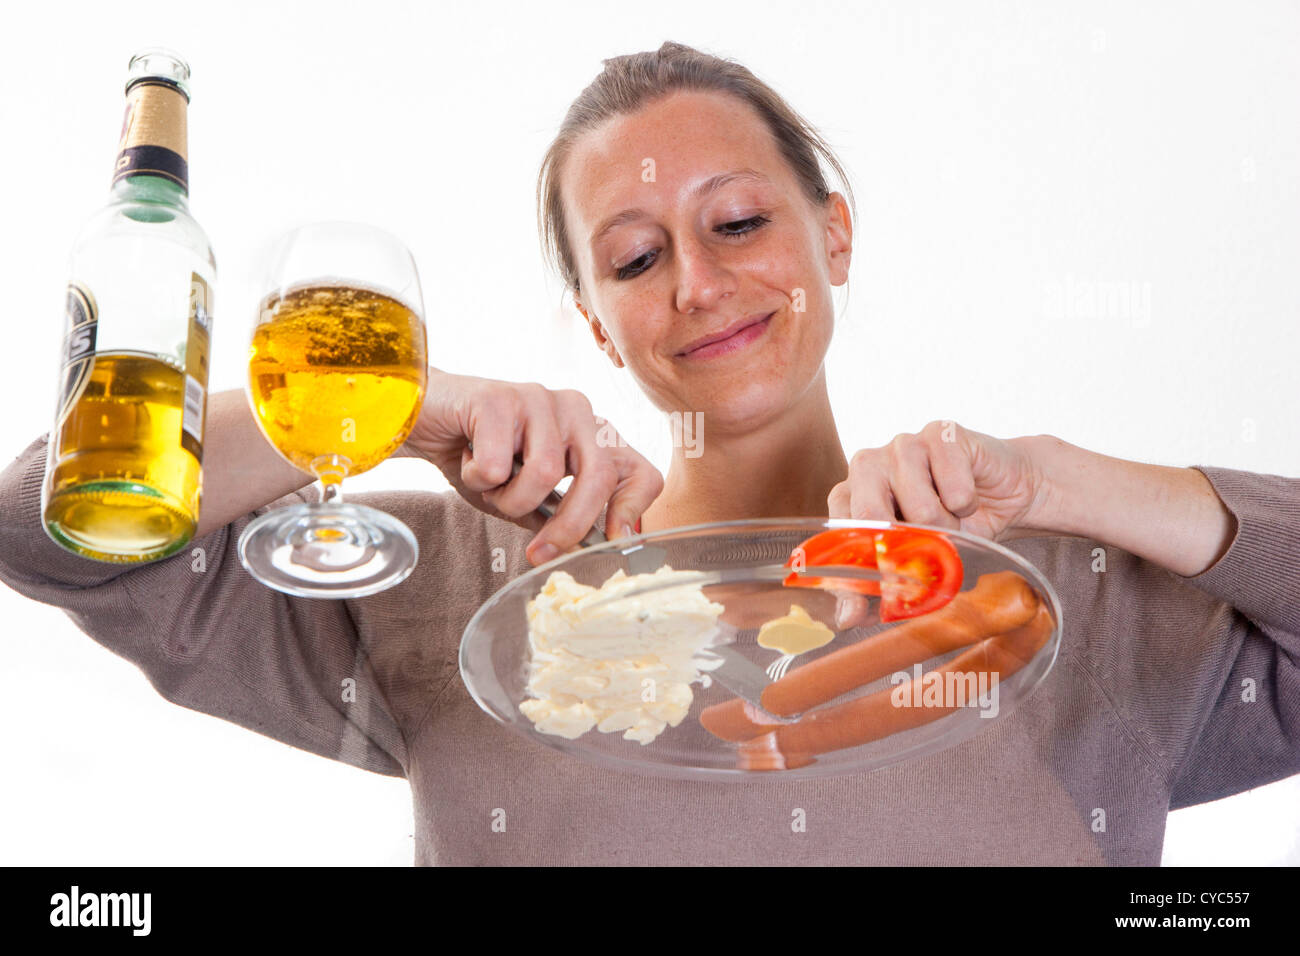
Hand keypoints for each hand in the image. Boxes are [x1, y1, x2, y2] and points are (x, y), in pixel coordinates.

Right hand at [397, 368, 663, 565]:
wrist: (419, 420)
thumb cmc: (477, 456)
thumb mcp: (524, 497)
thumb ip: (557, 516)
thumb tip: (587, 549)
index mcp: (592, 433)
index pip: (640, 471)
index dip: (632, 511)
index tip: (609, 543)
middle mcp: (576, 409)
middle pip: (600, 476)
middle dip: (569, 524)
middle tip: (538, 553)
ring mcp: (541, 398)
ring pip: (546, 474)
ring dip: (508, 498)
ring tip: (488, 485)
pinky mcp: (501, 396)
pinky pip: (499, 464)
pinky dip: (478, 478)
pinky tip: (467, 459)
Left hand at [826, 421, 1056, 626]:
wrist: (1007, 493)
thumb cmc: (952, 527)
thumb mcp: (914, 563)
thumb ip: (876, 588)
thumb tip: (845, 620)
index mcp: (853, 493)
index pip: (838, 522)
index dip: (857, 558)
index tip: (877, 586)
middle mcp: (869, 464)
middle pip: (870, 511)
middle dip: (907, 544)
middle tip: (929, 549)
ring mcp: (903, 444)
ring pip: (919, 505)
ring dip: (945, 526)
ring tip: (952, 520)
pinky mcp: (940, 433)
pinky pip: (953, 484)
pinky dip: (967, 502)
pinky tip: (969, 496)